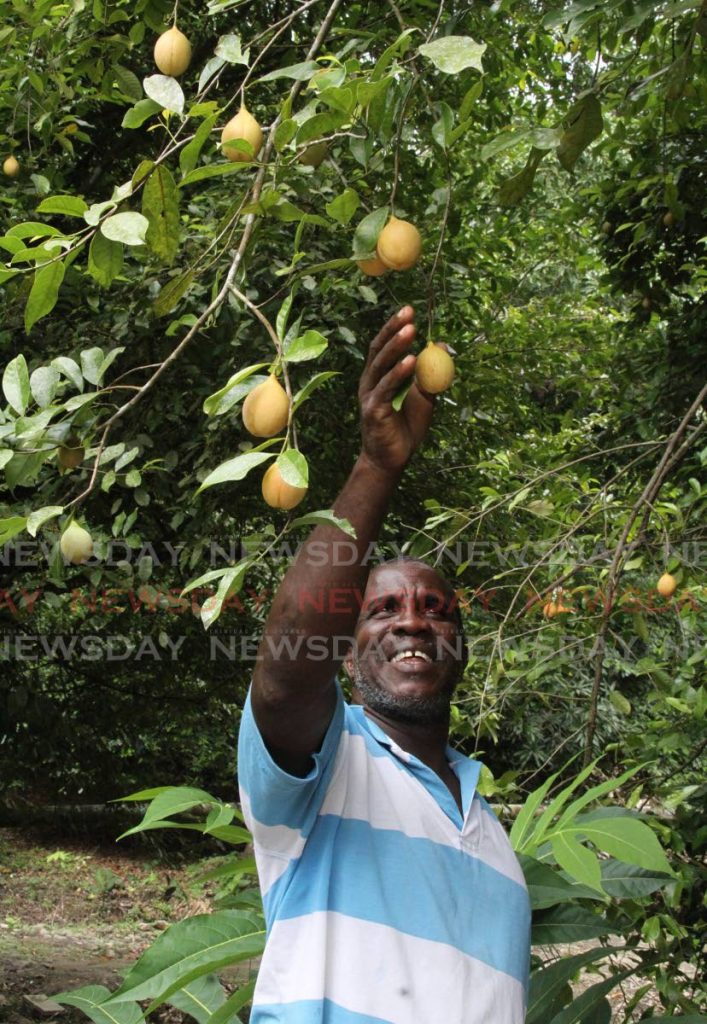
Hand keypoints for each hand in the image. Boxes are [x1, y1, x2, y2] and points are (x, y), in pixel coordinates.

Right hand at [358, 306, 434, 473]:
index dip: (394, 328)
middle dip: (393, 330)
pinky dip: (399, 373)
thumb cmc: (405, 429)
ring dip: (397, 347)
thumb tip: (441, 346)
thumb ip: (430, 374)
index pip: (384, 346)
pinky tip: (411, 361)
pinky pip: (387, 388)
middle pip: (379, 350)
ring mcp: (370, 396)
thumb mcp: (424, 397)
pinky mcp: (374, 410)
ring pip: (381, 366)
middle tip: (408, 313)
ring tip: (411, 331)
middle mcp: (370, 383)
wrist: (392, 460)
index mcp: (379, 377)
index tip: (409, 310)